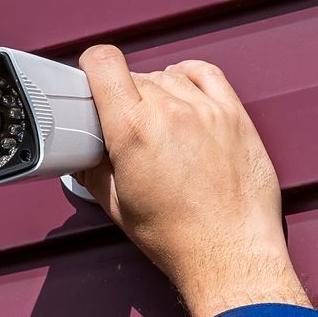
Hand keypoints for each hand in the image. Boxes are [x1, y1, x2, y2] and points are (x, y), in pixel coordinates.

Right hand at [77, 44, 310, 316]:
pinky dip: (189, 77)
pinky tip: (183, 94)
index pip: (104, 63)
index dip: (92, 67)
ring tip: (158, 124)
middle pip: (135, 76)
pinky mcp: (235, 115)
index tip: (92, 80)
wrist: (229, 253)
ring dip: (157, 93)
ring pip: (168, 76)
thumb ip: (93, 170)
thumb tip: (82, 155)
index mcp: (133, 130)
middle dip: (125, 97)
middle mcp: (170, 111)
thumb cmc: (178, 238)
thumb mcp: (116, 205)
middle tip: (127, 127)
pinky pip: (206, 74)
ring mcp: (207, 110)